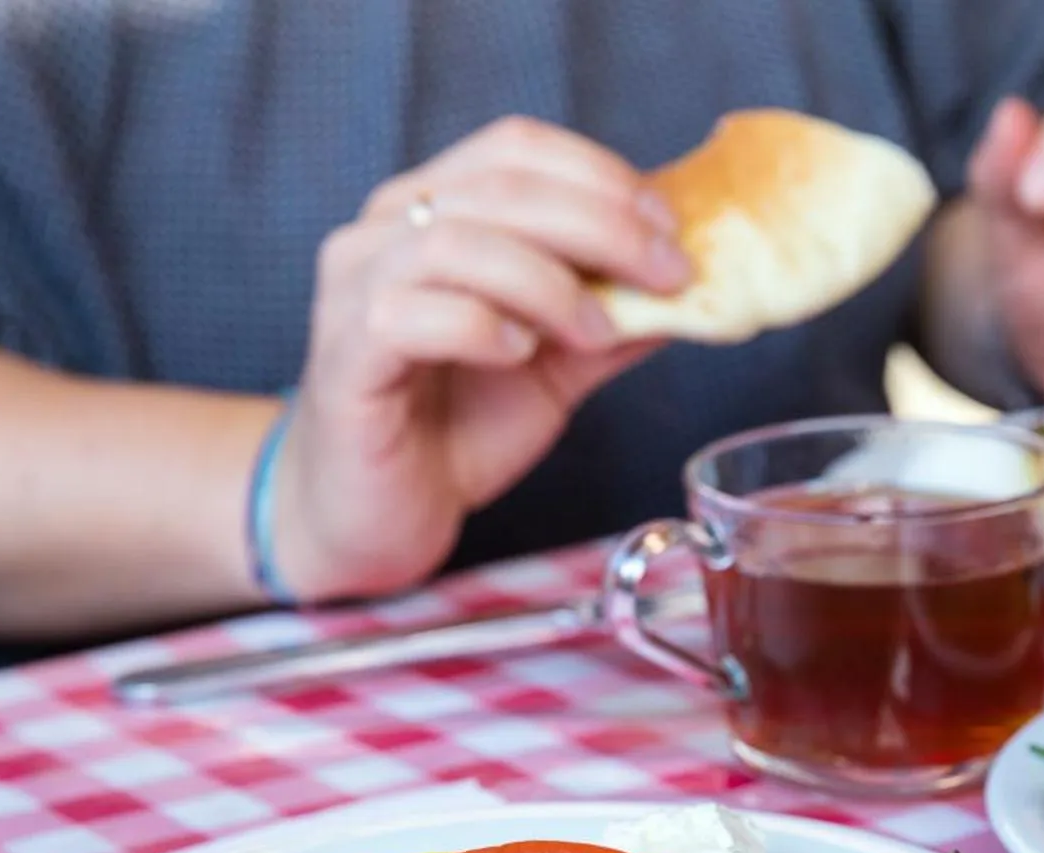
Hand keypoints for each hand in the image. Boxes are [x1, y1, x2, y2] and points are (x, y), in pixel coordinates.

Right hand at [272, 117, 690, 601]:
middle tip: (668, 274)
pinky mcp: (345, 354)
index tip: (671, 226)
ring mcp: (357, 288)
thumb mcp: (558, 368)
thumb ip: (616, 321)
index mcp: (437, 210)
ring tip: (597, 332)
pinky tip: (519, 354)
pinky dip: (481, 326)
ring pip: (458, 241)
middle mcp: (387, 230)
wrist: (375, 516)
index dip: (602, 175)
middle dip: (603, 225)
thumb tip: (698, 291)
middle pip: (502, 186)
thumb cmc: (454, 429)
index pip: (518, 147)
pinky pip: (411, 312)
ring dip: (550, 282)